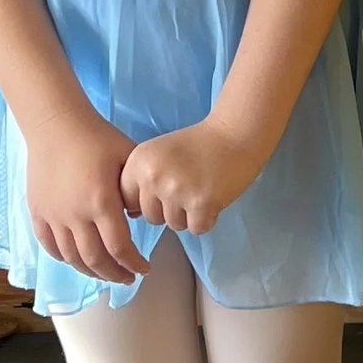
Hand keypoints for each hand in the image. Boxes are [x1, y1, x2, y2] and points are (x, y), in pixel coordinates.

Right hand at [24, 105, 145, 283]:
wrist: (56, 124)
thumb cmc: (96, 137)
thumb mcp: (127, 158)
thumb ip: (136, 189)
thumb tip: (138, 216)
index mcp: (101, 201)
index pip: (119, 247)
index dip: (133, 264)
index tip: (144, 268)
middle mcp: (75, 214)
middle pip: (95, 259)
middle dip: (115, 274)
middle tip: (128, 277)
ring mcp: (53, 215)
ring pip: (72, 257)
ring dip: (91, 271)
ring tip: (105, 273)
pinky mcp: (37, 212)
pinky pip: (49, 245)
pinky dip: (64, 258)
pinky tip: (77, 260)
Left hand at [122, 120, 263, 239]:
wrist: (236, 133)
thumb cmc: (198, 145)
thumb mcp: (158, 153)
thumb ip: (141, 179)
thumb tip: (131, 214)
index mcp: (138, 162)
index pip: (127, 201)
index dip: (146, 200)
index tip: (163, 188)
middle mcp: (152, 177)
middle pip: (151, 217)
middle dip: (169, 209)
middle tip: (189, 186)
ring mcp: (176, 191)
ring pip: (174, 225)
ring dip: (189, 214)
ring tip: (201, 188)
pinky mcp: (200, 204)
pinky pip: (197, 229)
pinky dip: (207, 219)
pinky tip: (213, 197)